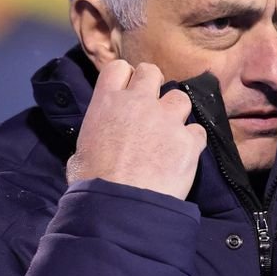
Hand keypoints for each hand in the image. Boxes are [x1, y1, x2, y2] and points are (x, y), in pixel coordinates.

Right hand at [67, 60, 207, 199]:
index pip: (118, 68)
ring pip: (180, 98)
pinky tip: (182, 156)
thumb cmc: (93, 185)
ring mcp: (166, 119)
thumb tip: (96, 145)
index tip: (128, 91)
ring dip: (176, 112)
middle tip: (151, 107)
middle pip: (151, 72)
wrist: (121, 207)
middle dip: (153, 85)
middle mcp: (138, 102)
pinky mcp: (188, 140)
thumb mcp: (80, 154)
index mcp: (106, 102)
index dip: (125, 78)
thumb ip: (94, 137)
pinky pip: (197, 131)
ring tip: (169, 133)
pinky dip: (191, 141)